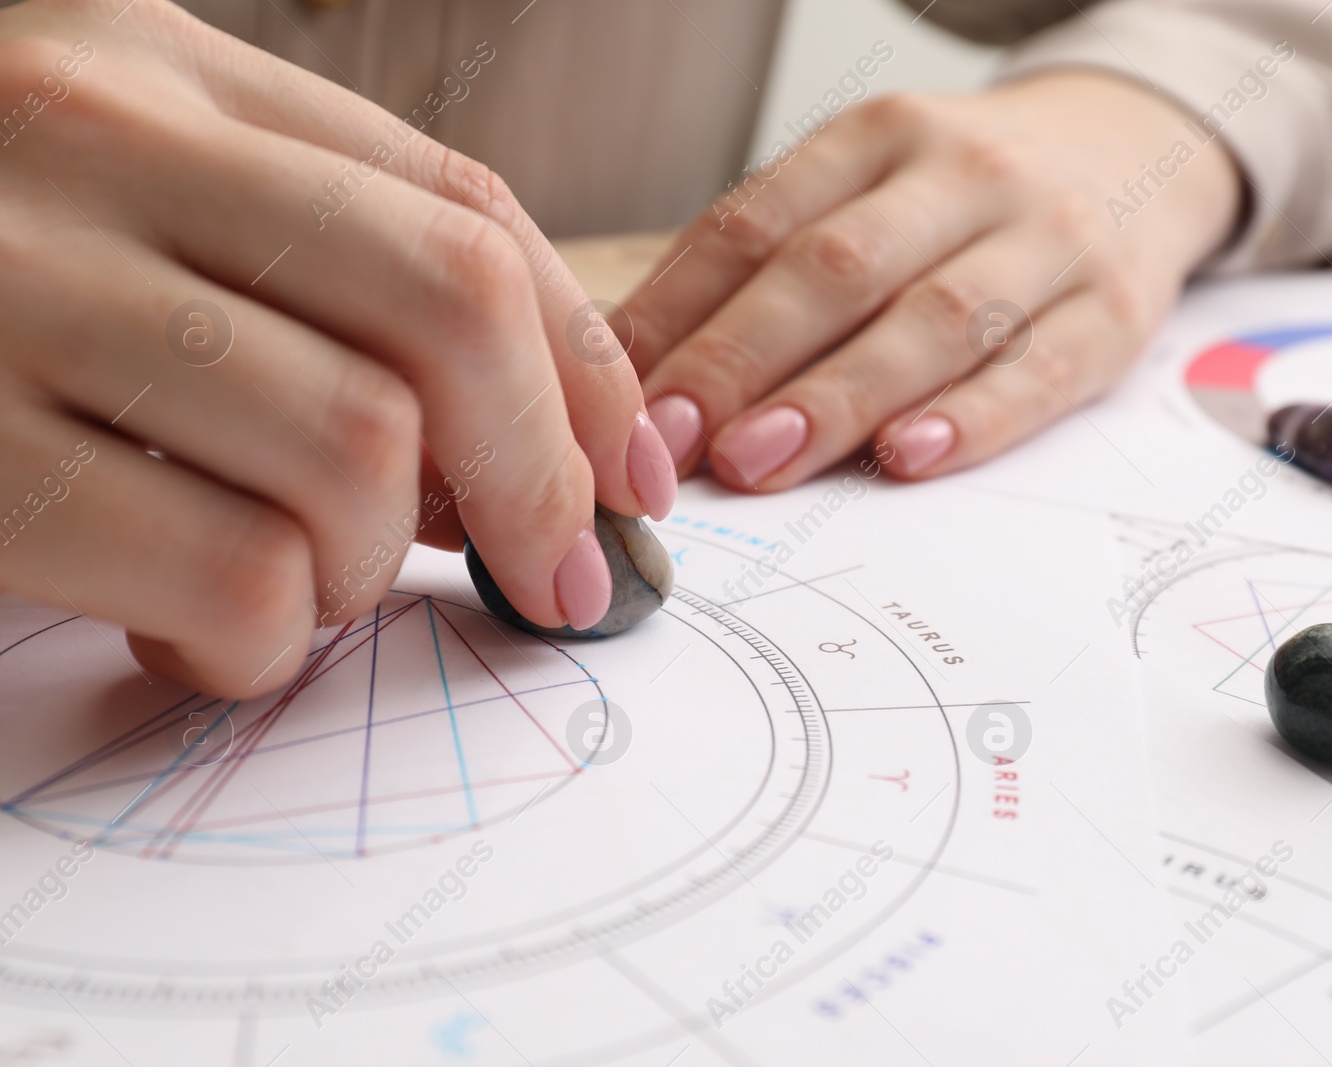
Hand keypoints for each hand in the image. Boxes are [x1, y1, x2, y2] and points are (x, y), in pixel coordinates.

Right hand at [0, 0, 674, 696]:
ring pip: (354, 452)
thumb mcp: (139, 192)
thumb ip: (325, 269)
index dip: (585, 366)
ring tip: (302, 587)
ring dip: (370, 566)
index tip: (630, 483)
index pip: (465, 210)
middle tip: (551, 574)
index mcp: (165, 67)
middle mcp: (94, 144)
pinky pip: (224, 577)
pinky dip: (259, 643)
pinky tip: (200, 637)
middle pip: (447, 308)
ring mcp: (10, 291)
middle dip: (539, 471)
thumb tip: (547, 444)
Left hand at [622, 71, 1240, 488]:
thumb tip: (641, 364)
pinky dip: (975, 417)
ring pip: (933, 319)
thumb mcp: (871, 188)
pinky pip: (1043, 368)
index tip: (626, 398)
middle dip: (744, 360)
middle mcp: (963, 173)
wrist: (1138, 151)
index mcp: (878, 135)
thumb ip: (773, 265)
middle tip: (679, 444)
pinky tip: (910, 457)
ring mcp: (1049, 238)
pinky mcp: (1117, 310)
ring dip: (838, 396)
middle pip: (837, 269)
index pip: (757, 222)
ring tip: (763, 461)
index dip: (683, 314)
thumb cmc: (966, 197)